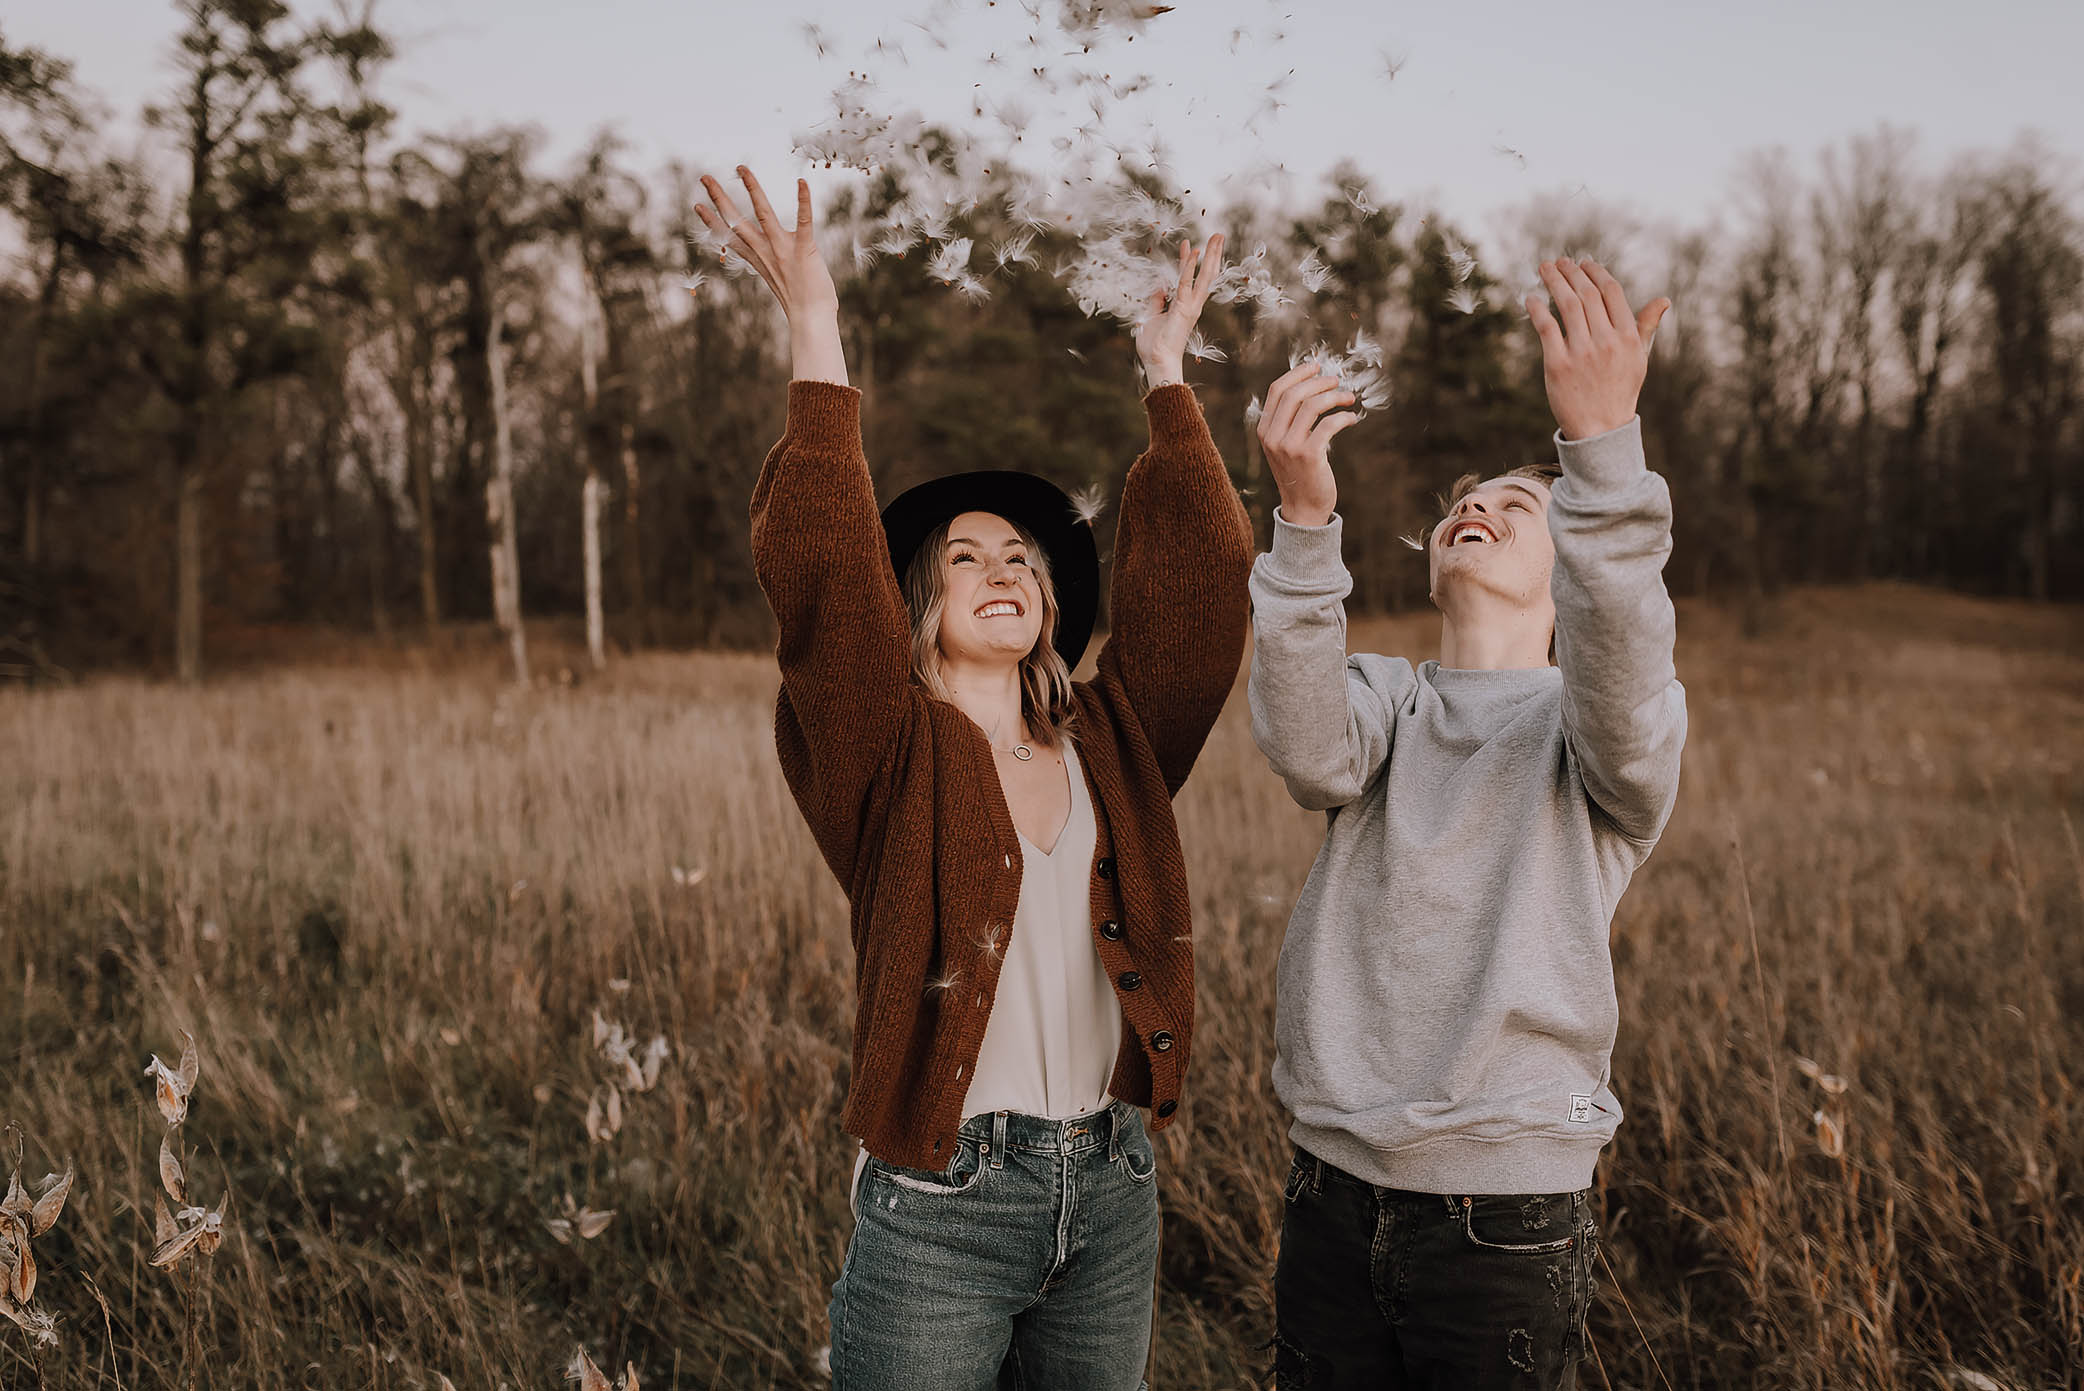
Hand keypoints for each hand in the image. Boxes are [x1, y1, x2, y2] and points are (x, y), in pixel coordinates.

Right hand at [696, 167, 846, 383]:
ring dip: (752, 188)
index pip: (729, 236)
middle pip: (736, 220)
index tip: (697, 205)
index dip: (712, 221)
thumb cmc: (802, 301)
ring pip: (763, 213)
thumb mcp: (781, 278)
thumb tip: (777, 261)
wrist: (812, 319)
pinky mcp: (803, 249)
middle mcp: (765, 251)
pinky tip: (802, 182)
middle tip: (704, 177)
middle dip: (720, 197)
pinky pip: (804, 220)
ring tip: (742, 168)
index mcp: (758, 258)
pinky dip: (803, 201)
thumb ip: (775, 263)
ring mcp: (783, 249)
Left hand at [1132, 233, 1224, 388]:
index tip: (1190, 244)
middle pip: (1206, 274)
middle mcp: (1192, 304)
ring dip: (1211, 254)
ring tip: (1217, 236)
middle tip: (1219, 235)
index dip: (1190, 261)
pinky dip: (1189, 267)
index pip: (1191, 278)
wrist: (1158, 362)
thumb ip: (1156, 300)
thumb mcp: (1152, 316)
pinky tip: (1194, 251)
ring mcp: (1190, 306)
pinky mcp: (1183, 308)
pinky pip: (1186, 283)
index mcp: (1185, 306)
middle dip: (1213, 254)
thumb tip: (1158, 287)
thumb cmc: (1154, 345)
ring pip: (1204, 275)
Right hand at [1257, 363, 1360, 527]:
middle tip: (1337, 381)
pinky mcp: (1309, 455)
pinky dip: (1344, 417)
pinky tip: (1352, 419)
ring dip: (1335, 396)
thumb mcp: (1285, 445)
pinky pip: (1329, 425)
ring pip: (1313, 405)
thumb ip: (1289, 420)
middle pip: (1295, 393)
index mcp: (1264, 430)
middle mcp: (1273, 436)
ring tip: (1348, 398)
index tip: (1317, 366)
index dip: (1299, 373)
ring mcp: (1289, 446)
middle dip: (1319, 382)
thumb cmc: (1300, 472)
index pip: (1278, 389)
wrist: (1303, 508)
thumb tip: (1311, 385)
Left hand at [1525, 258, 1668, 440]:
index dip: (1596, 272)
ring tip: (1545, 268)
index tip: (1584, 262)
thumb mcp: (1639, 359)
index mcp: (1627, 336)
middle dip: (1572, 272)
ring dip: (1554, 282)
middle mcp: (1606, 341)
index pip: (1611, 292)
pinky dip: (1538, 308)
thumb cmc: (1620, 391)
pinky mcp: (1557, 365)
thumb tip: (1663, 300)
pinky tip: (1531, 297)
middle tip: (1560, 262)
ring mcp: (1581, 352)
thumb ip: (1646, 327)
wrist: (1601, 429)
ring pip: (1567, 305)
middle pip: (1587, 294)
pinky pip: (1547, 328)